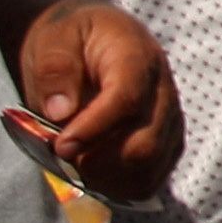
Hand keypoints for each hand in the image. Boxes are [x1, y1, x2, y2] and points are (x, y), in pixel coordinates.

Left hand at [11, 0, 180, 198]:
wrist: (89, 38)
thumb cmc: (68, 37)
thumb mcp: (52, 39)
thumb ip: (55, 70)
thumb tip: (62, 112)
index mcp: (136, 55)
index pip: (128, 100)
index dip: (94, 129)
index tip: (61, 146)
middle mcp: (162, 87)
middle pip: (147, 142)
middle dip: (101, 162)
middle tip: (63, 159)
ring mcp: (169, 115)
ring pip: (152, 165)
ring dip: (110, 178)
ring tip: (77, 166)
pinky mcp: (167, 138)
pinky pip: (154, 174)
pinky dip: (123, 185)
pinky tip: (96, 174)